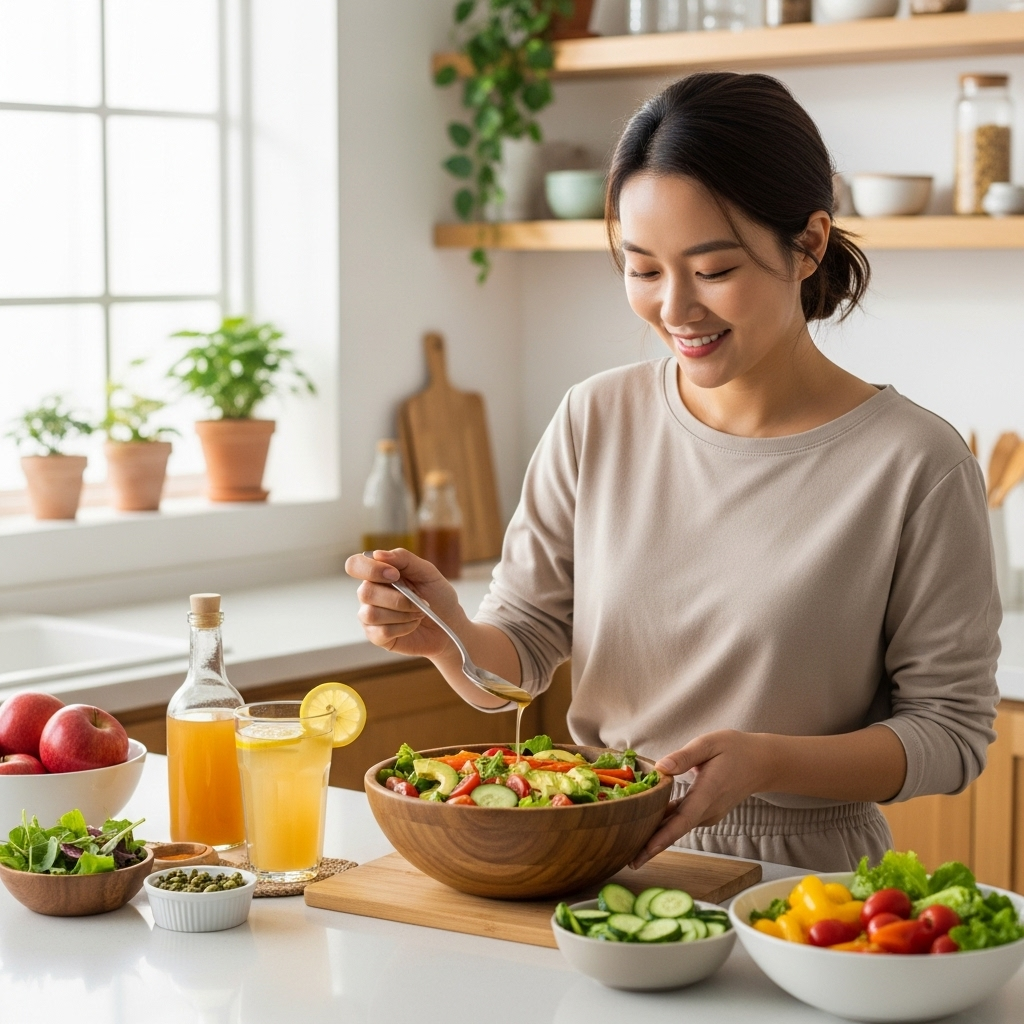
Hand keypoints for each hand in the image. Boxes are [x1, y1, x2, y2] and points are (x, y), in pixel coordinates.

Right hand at [344, 548, 465, 659]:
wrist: (449, 624)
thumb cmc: (437, 596)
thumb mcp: (427, 572)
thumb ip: (404, 559)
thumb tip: (378, 554)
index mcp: (378, 573)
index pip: (355, 565)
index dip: (370, 569)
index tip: (395, 574)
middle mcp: (370, 593)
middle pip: (365, 592)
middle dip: (397, 598)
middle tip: (419, 601)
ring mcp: (370, 616)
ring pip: (372, 614)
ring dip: (403, 613)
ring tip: (418, 613)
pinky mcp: (376, 636)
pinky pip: (381, 631)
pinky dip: (404, 627)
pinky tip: (412, 625)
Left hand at [630, 730, 769, 868]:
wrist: (762, 763)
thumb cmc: (734, 749)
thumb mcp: (709, 744)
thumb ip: (684, 756)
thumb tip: (660, 768)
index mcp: (707, 793)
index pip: (682, 821)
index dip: (661, 839)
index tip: (642, 854)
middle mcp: (708, 810)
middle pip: (675, 830)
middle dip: (650, 845)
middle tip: (625, 860)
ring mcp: (708, 814)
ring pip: (677, 826)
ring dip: (655, 835)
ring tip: (628, 845)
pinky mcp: (705, 812)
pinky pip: (681, 819)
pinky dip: (664, 823)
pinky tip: (644, 823)